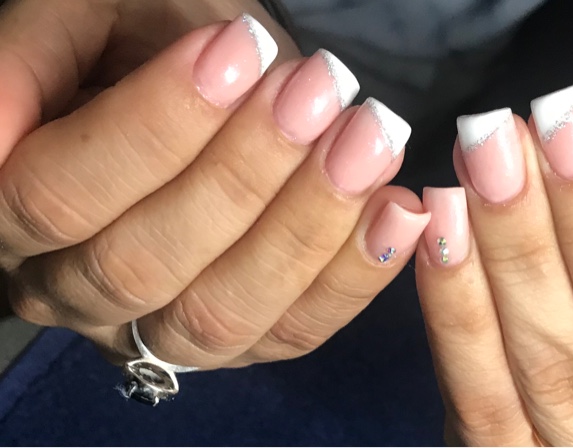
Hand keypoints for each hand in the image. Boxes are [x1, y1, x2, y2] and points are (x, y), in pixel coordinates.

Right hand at [2, 0, 427, 369]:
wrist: (200, 98)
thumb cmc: (137, 52)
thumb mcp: (84, 26)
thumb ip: (32, 61)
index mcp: (18, 215)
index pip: (61, 194)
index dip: (152, 127)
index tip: (236, 49)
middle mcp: (78, 293)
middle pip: (147, 262)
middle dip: (245, 172)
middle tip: (320, 90)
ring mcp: (162, 331)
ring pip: (224, 311)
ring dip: (307, 224)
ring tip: (367, 139)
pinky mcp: (242, 343)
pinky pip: (296, 331)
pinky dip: (356, 273)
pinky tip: (399, 209)